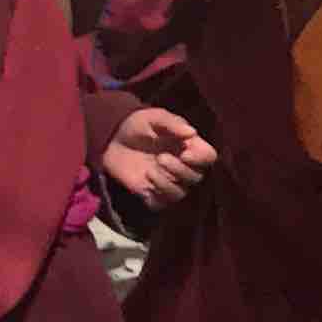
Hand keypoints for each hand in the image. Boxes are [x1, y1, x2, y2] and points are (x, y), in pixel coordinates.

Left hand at [99, 108, 217, 210]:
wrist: (112, 138)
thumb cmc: (137, 124)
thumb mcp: (153, 118)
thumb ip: (172, 124)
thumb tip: (192, 132)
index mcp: (189, 147)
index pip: (209, 157)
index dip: (201, 159)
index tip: (184, 153)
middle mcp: (183, 166)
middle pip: (196, 177)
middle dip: (179, 170)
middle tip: (160, 158)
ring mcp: (167, 181)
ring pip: (180, 193)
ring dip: (166, 185)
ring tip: (149, 172)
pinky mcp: (151, 193)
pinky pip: (161, 204)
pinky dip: (155, 198)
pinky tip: (145, 185)